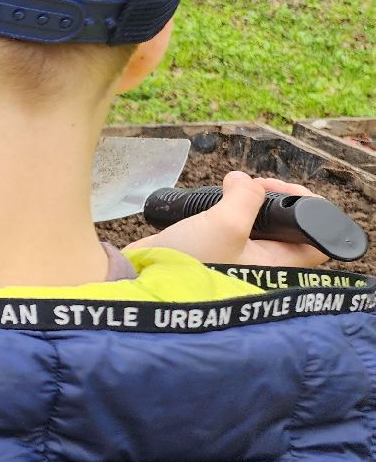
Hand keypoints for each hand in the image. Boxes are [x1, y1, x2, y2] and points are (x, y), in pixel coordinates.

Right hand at [125, 171, 329, 268]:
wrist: (144, 280)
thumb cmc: (191, 265)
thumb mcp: (225, 224)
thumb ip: (244, 196)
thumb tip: (242, 181)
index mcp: (278, 265)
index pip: (317, 238)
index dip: (308, 207)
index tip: (278, 191)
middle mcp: (264, 263)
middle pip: (288, 225)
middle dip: (272, 199)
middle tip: (254, 186)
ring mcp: (240, 258)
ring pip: (259, 224)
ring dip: (247, 203)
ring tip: (232, 190)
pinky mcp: (217, 251)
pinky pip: (234, 227)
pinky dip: (227, 212)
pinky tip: (213, 205)